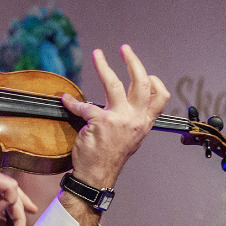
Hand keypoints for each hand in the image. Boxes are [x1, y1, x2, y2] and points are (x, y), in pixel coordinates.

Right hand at [0, 159, 37, 225]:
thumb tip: (2, 225)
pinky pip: (9, 188)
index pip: (2, 190)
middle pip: (10, 189)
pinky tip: (0, 213)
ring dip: (17, 211)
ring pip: (12, 190)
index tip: (19, 218)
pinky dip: (9, 203)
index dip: (14, 204)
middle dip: (22, 207)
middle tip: (26, 223)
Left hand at [61, 45, 170, 188]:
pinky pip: (84, 105)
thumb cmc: (111, 157)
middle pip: (141, 83)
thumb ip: (133, 120)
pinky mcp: (100, 122)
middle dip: (133, 62)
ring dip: (104, 66)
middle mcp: (135, 119)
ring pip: (114, 84)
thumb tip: (130, 104)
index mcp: (144, 123)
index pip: (159, 98)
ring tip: (97, 54)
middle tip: (125, 49)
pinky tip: (65, 99)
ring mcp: (119, 120)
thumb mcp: (131, 138)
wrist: (97, 176)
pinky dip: (72, 102)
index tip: (147, 74)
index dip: (155, 82)